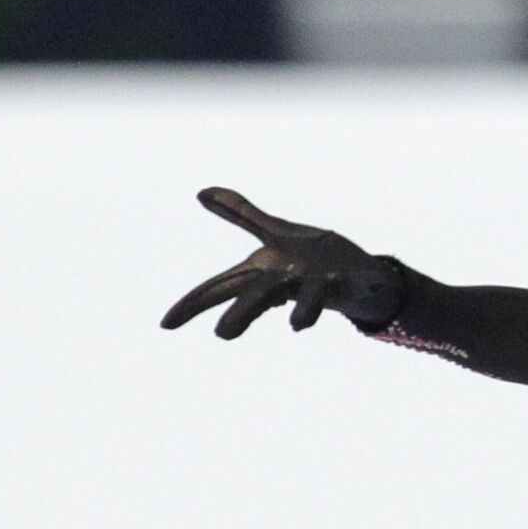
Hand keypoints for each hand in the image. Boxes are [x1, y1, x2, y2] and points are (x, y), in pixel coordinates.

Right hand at [160, 187, 403, 338]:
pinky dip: (332, 290)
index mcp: (264, 271)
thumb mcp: (275, 232)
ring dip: (302, 309)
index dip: (194, 303)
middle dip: (240, 313)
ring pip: (304, 299)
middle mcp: (284, 282)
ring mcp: (314, 285)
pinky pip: (336, 287)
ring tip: (297, 326)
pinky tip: (333, 286)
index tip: (164, 325)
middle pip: (256, 296)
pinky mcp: (343, 282)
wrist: (363, 279)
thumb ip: (241, 213)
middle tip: (223, 336)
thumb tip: (201, 192)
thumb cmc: (312, 260)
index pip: (221, 286)